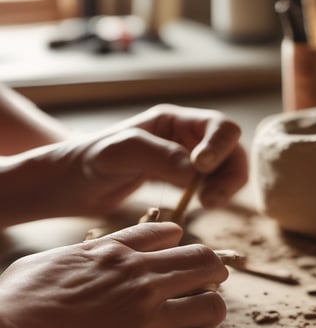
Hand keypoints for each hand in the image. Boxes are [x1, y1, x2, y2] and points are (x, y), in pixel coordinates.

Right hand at [0, 222, 227, 327]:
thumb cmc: (22, 301)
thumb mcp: (59, 257)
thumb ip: (102, 246)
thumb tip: (138, 237)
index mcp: (118, 256)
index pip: (176, 240)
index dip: (188, 249)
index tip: (188, 260)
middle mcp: (140, 283)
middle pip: (206, 266)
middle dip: (214, 273)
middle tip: (209, 284)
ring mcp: (147, 321)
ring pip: (212, 307)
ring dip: (211, 309)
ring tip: (201, 316)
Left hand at [66, 103, 247, 215]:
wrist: (72, 184)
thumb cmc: (89, 161)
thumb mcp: (120, 153)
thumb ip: (158, 156)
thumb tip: (196, 171)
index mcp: (172, 121)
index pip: (219, 126)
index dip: (220, 147)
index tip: (201, 170)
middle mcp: (183, 137)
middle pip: (230, 148)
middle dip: (230, 173)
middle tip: (211, 199)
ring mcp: (183, 159)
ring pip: (224, 169)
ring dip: (225, 186)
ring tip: (207, 204)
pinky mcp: (179, 181)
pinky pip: (209, 185)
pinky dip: (213, 195)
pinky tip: (197, 206)